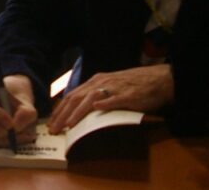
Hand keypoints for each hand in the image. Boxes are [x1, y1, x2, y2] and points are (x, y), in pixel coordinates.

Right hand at [0, 74, 38, 145]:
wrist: (12, 98)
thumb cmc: (15, 97)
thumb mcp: (25, 100)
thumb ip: (25, 113)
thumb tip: (16, 128)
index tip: (11, 124)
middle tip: (7, 134)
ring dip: (0, 140)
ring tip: (17, 137)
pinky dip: (2, 144)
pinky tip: (15, 140)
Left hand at [47, 64, 172, 133]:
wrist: (157, 79)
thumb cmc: (133, 85)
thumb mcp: (110, 87)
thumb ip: (96, 96)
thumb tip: (79, 110)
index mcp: (95, 81)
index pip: (72, 95)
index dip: (60, 109)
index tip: (51, 122)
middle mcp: (101, 82)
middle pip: (76, 98)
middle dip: (63, 114)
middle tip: (54, 129)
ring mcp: (114, 88)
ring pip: (91, 99)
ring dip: (78, 112)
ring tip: (68, 125)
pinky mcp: (128, 95)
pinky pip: (115, 99)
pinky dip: (105, 103)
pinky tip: (97, 108)